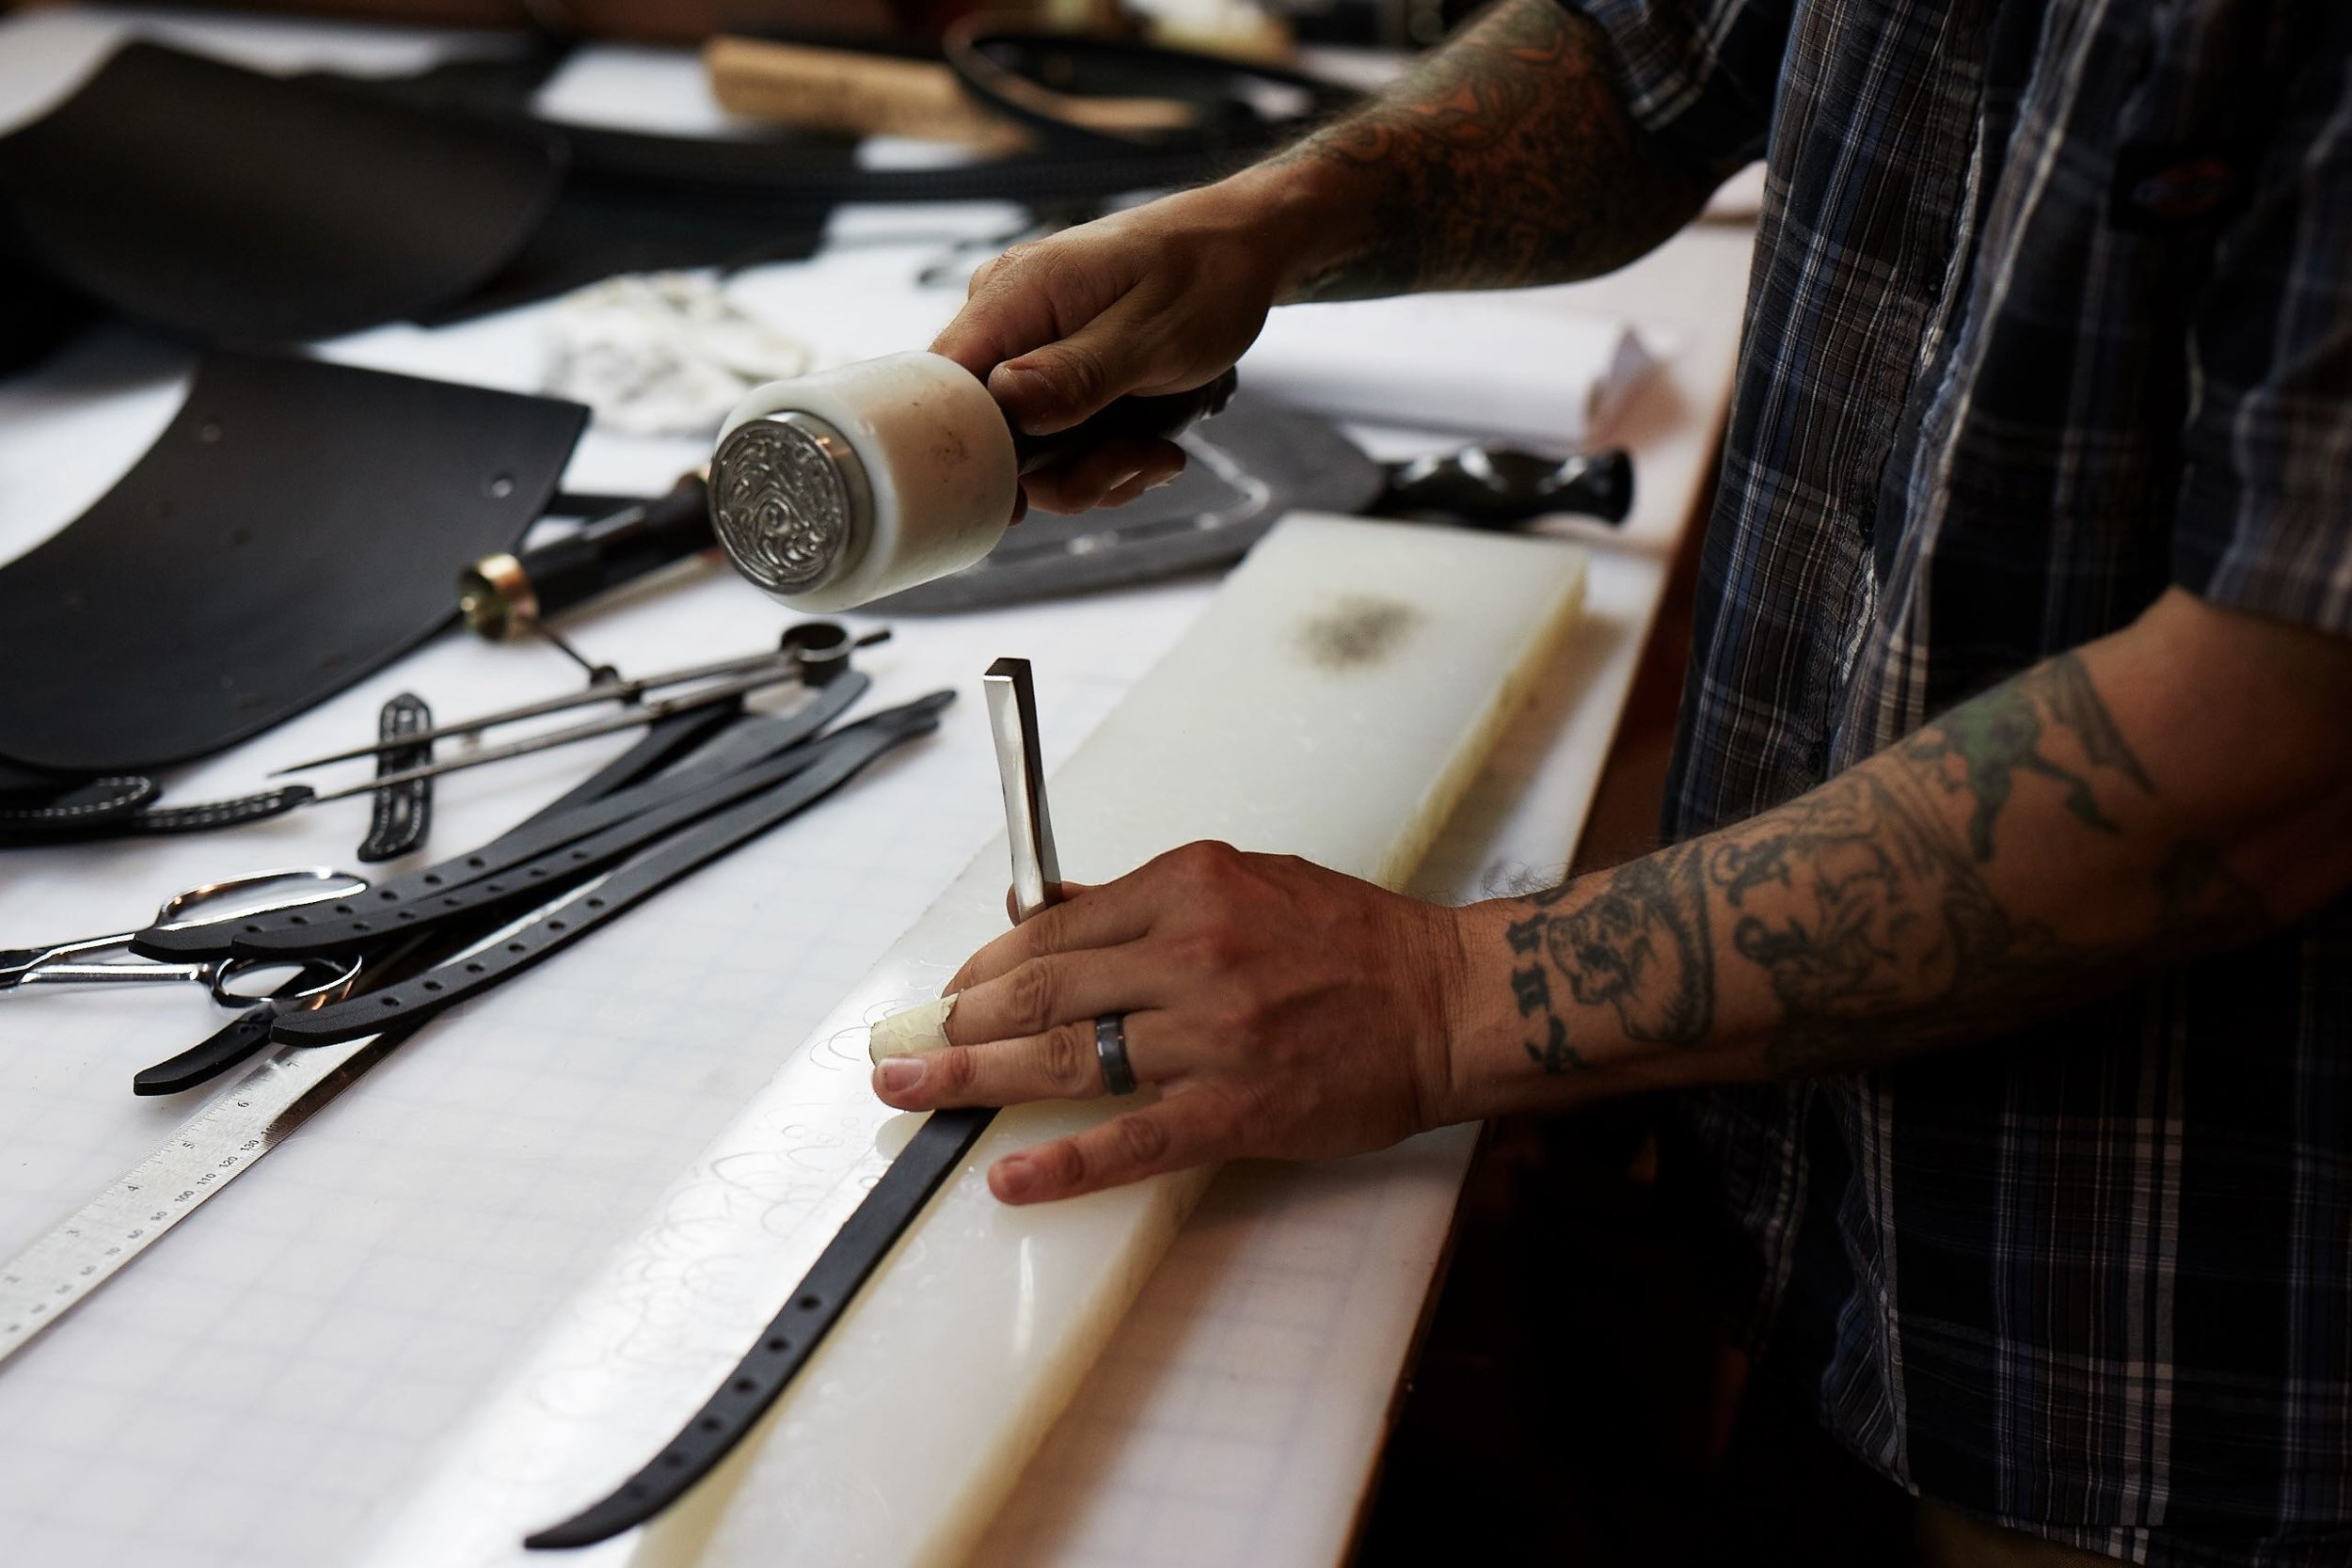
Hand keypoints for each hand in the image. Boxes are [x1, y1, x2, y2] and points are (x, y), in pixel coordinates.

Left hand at [868, 841, 1469, 1202]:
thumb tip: (1046, 913)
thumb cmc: (1354, 942)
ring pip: (1066, 1059)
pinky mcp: (1238, 1108)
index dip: (984, 965)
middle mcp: (1191, 953)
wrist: (1446, 1001)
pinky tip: (1009, 1176)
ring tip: (913, 1094)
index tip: (949, 991)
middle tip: (898, 1047)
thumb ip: (1146, 900)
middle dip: (954, 1020)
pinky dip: (1064, 1161)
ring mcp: (1212, 1034)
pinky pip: (1132, 1139)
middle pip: (1041, 990)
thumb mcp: (1247, 882)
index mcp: (1189, 886)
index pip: (1053, 928)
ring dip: (974, 1079)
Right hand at [928, 171, 1328, 514]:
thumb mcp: (1152, 336)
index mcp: (1014, 295)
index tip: (1027, 500)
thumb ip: (1076, 373)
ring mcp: (1027, 345)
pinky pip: (1056, 440)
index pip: (944, 384)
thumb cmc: (1206, 278)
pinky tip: (1150, 442)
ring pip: (1030, 451)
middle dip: (1066, 471)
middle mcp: (1005, 318)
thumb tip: (1004, 400)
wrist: (1243, 252)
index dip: (972, 453)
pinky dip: (1105, 457)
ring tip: (1156, 450)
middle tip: (1137, 460)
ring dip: (1098, 470)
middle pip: (989, 434)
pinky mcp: (1051, 369)